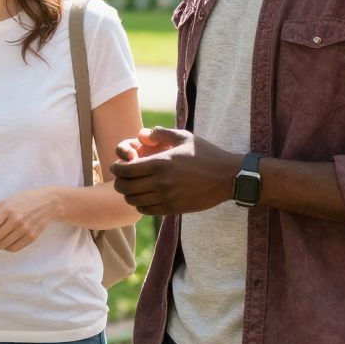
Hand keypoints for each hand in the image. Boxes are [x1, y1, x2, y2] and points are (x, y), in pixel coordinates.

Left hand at [0, 187, 60, 251]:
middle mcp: (16, 221)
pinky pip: (14, 248)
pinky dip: (5, 248)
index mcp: (8, 210)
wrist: (48, 202)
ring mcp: (25, 230)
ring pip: (3, 245)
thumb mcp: (7, 201)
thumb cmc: (24, 199)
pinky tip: (2, 244)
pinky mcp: (31, 237)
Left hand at [110, 127, 242, 215]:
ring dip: (129, 194)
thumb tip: (142, 134)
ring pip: (133, 201)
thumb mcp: (185, 137)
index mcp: (160, 163)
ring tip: (133, 187)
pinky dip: (141, 205)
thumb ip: (162, 133)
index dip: (116, 169)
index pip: (125, 170)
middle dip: (119, 182)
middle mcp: (160, 182)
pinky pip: (147, 210)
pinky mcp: (173, 208)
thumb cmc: (207, 154)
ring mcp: (167, 197)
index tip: (116, 166)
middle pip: (125, 187)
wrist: (228, 177)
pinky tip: (145, 197)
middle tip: (122, 178)